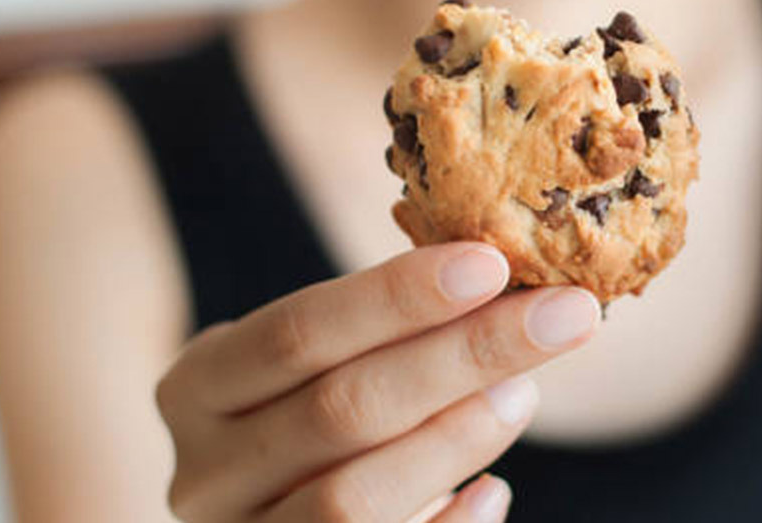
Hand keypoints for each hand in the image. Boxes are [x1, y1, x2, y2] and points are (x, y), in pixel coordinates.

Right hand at [155, 243, 600, 522]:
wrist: (272, 512)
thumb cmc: (310, 414)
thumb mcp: (318, 367)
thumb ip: (380, 335)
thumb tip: (508, 285)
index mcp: (198, 387)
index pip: (296, 333)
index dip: (395, 298)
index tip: (492, 264)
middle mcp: (205, 473)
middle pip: (339, 409)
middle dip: (462, 355)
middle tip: (562, 315)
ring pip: (351, 498)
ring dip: (455, 440)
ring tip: (526, 393)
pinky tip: (493, 491)